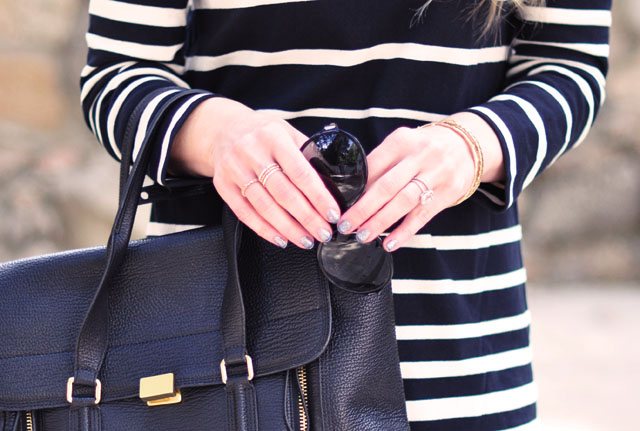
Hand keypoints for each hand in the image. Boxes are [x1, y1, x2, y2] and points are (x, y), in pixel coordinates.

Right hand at [170, 97, 339, 248]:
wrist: (222, 129)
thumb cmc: (262, 133)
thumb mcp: (287, 131)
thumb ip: (306, 153)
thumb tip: (332, 183)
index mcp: (274, 137)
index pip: (300, 172)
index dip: (318, 197)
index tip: (332, 213)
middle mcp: (252, 152)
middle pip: (284, 193)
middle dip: (307, 218)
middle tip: (324, 233)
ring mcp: (235, 169)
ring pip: (265, 207)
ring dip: (288, 228)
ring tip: (306, 240)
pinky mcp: (222, 185)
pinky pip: (244, 213)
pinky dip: (264, 229)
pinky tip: (281, 238)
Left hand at [335, 113, 503, 251]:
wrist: (468, 145)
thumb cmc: (423, 149)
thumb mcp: (403, 145)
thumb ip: (382, 164)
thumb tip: (351, 192)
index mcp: (401, 140)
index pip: (372, 166)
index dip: (354, 188)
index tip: (338, 205)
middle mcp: (419, 156)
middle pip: (385, 186)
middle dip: (362, 209)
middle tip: (344, 226)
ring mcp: (435, 175)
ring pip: (402, 202)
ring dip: (380, 222)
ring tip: (362, 236)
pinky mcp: (447, 194)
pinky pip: (421, 216)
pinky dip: (404, 232)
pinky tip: (389, 243)